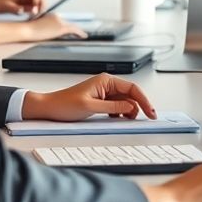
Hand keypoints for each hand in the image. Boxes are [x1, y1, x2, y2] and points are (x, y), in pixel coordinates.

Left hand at [0, 0, 43, 15]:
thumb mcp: (5, 7)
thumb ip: (15, 8)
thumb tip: (23, 10)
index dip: (37, 1)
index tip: (37, 10)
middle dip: (41, 4)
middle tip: (40, 13)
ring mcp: (24, 0)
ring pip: (36, 3)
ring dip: (39, 8)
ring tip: (36, 16)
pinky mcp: (23, 6)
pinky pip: (32, 8)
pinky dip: (35, 11)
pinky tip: (32, 17)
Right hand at [21, 14, 86, 41]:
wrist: (26, 30)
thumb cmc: (28, 31)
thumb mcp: (36, 29)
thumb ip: (45, 30)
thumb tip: (47, 35)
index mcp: (49, 15)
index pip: (61, 21)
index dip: (66, 26)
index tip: (70, 30)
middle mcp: (55, 16)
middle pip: (67, 24)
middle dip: (73, 29)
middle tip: (79, 34)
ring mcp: (59, 21)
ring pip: (71, 27)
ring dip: (77, 31)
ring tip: (82, 35)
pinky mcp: (61, 27)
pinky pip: (74, 30)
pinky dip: (80, 33)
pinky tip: (84, 36)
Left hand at [21, 73, 156, 121]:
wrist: (50, 108)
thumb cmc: (65, 104)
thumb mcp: (91, 107)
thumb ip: (113, 107)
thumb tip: (131, 107)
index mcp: (106, 80)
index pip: (132, 88)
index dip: (144, 100)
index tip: (151, 112)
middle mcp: (107, 84)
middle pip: (131, 94)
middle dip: (140, 106)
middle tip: (149, 118)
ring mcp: (104, 92)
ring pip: (125, 101)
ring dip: (130, 110)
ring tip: (128, 120)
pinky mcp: (101, 100)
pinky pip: (117, 105)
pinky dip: (121, 113)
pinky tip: (118, 118)